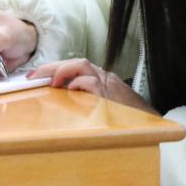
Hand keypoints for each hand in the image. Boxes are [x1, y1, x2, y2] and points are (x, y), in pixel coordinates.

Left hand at [28, 59, 157, 114]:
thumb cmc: (126, 117)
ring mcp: (109, 84)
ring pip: (83, 66)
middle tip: (33, 76)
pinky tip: (70, 90)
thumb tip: (59, 100)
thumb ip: (84, 99)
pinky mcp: (111, 95)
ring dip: (62, 71)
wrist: (152, 123)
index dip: (53, 68)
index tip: (35, 76)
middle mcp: (104, 77)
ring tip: (50, 82)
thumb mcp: (103, 104)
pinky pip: (93, 82)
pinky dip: (79, 84)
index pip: (74, 66)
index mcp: (101, 78)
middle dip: (52, 67)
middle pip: (76, 62)